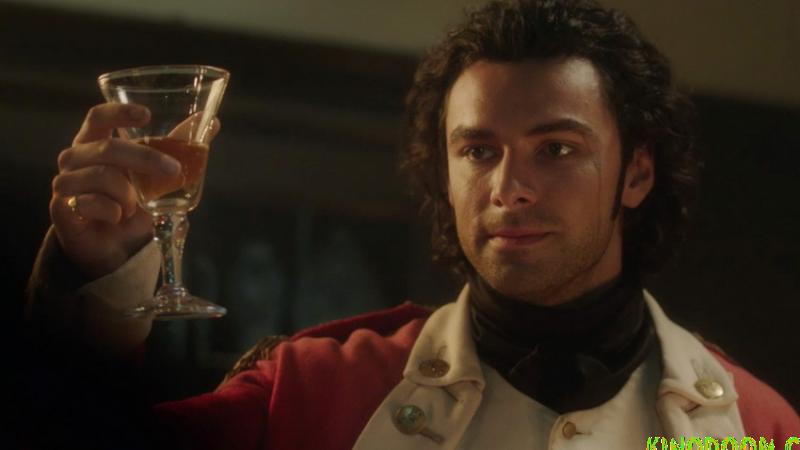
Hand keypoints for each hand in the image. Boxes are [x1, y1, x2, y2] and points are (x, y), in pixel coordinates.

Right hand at [50, 103, 182, 278]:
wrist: (116, 248)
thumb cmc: (134, 205)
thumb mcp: (158, 175)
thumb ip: (178, 147)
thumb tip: (212, 122)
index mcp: (95, 143)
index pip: (98, 117)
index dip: (118, 112)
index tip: (147, 115)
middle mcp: (75, 158)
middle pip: (106, 147)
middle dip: (144, 158)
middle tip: (173, 171)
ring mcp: (65, 183)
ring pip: (99, 176)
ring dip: (127, 192)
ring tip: (135, 205)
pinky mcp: (62, 209)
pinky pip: (88, 203)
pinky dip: (112, 211)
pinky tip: (117, 217)